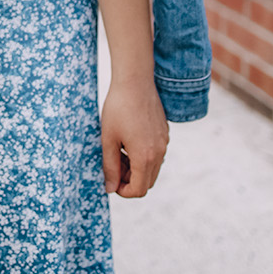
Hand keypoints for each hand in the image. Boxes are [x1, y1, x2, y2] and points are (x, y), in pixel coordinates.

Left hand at [100, 79, 168, 197]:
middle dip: (129, 180)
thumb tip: (110, 188)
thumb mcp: (108, 139)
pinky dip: (143, 155)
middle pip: (147, 182)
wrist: (135, 81)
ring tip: (118, 151)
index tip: (111, 181)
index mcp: (145, 157)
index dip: (123, 191)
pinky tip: (128, 139)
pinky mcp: (165, 133)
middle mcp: (159, 152)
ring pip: (152, 168)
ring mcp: (164, 142)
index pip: (138, 190)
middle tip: (113, 165)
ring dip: (136, 168)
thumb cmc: (118, 108)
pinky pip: (156, 154)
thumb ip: (110, 166)